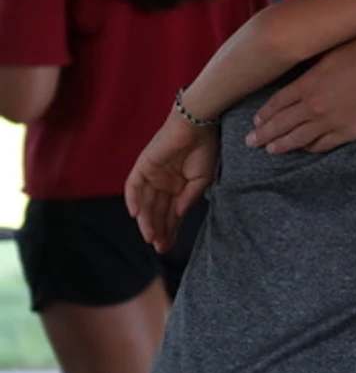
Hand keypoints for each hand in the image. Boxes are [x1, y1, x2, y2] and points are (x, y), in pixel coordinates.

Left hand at [126, 111, 217, 252]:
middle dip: (158, 230)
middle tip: (160, 247)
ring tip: (151, 237)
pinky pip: (133, 186)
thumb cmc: (205, 149)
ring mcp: (151, 176)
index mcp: (177, 187)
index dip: (170, 230)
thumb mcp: (203, 179)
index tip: (169, 246)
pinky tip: (137, 215)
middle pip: (157, 212)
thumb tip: (178, 216)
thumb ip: (188, 198)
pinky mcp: (143, 166)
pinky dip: (133, 200)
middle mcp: (162, 184)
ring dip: (147, 220)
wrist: (199, 125)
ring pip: (146, 203)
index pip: (170, 213)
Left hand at [249, 32, 355, 153]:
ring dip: (282, 145)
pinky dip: (311, 148)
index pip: (277, 103)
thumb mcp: (332, 52)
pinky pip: (324, 144)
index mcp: (307, 83)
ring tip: (271, 150)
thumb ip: (315, 68)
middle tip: (251, 142)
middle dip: (263, 135)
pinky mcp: (349, 131)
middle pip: (281, 124)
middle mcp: (313, 105)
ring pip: (298, 138)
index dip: (264, 114)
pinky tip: (305, 149)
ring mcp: (330, 120)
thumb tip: (306, 73)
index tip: (256, 122)